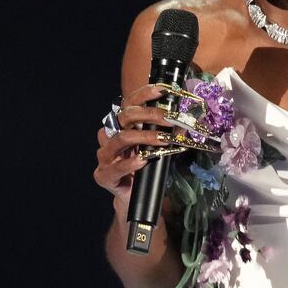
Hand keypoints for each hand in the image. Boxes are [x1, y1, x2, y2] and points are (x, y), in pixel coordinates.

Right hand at [93, 83, 182, 202]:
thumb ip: (164, 134)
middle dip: (150, 115)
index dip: (144, 94)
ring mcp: (105, 156)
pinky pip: (116, 167)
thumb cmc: (143, 168)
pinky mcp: (103, 175)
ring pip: (121, 138)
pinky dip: (131, 163)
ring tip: (163, 140)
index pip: (128, 104)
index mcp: (120, 126)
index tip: (163, 90)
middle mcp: (109, 137)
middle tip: (170, 119)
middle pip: (125, 117)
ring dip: (144, 137)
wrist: (133, 197)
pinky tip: (143, 161)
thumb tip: (183, 123)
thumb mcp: (155, 147)